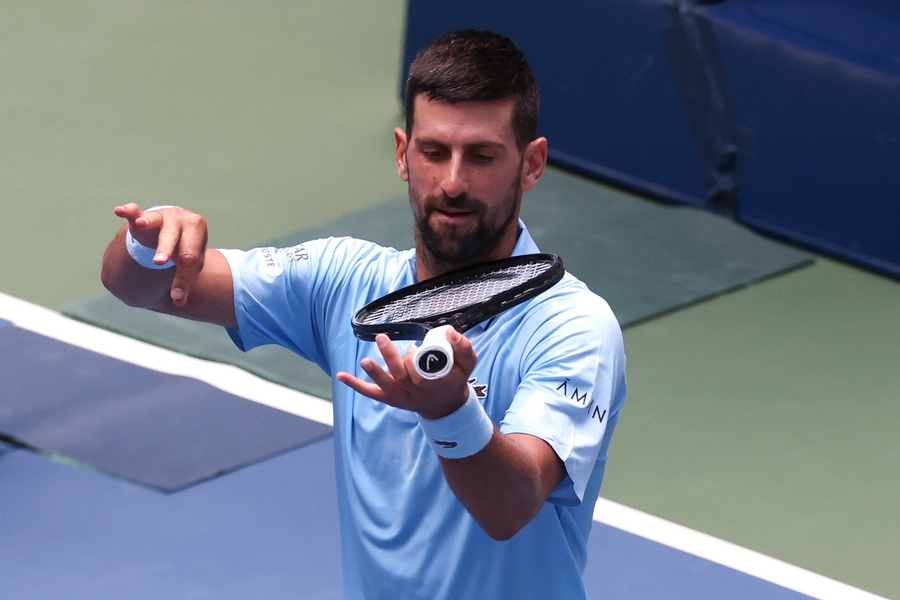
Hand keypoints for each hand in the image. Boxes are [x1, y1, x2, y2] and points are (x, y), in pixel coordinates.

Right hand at [113, 203, 208, 306]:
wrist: (180, 226)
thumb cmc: (185, 249)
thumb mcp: (189, 265)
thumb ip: (184, 282)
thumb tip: (178, 301)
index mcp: (196, 230)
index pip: (189, 257)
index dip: (182, 278)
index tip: (177, 296)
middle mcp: (179, 219)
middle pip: (172, 237)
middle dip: (166, 249)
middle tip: (159, 262)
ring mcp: (160, 216)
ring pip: (154, 220)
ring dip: (147, 222)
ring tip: (140, 224)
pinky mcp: (143, 216)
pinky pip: (134, 212)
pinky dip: (128, 211)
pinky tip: (119, 211)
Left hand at [336, 328, 477, 419]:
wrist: (446, 406)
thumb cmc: (454, 380)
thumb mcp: (467, 364)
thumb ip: (462, 347)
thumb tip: (449, 331)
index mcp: (433, 385)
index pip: (422, 372)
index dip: (415, 359)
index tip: (414, 346)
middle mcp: (415, 394)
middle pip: (402, 377)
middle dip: (391, 358)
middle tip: (382, 339)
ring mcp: (402, 398)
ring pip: (386, 387)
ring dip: (374, 374)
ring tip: (365, 361)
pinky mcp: (391, 399)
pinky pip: (372, 393)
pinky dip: (356, 385)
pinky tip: (341, 375)